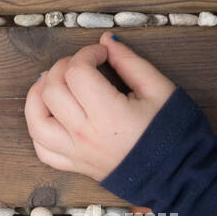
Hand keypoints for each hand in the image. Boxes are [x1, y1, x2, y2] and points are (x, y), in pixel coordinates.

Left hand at [24, 32, 176, 180]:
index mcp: (109, 115)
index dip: (86, 53)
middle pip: (51, 90)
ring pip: (36, 120)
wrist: (180, 175)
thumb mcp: (160, 89)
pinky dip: (39, 128)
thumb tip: (106, 40)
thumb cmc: (174, 133)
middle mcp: (85, 135)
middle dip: (62, 67)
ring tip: (53, 82)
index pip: (77, 72)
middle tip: (83, 65)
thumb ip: (130, 62)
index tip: (101, 53)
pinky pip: (42, 149)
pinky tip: (51, 113)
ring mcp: (76, 153)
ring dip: (38, 95)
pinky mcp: (75, 166)